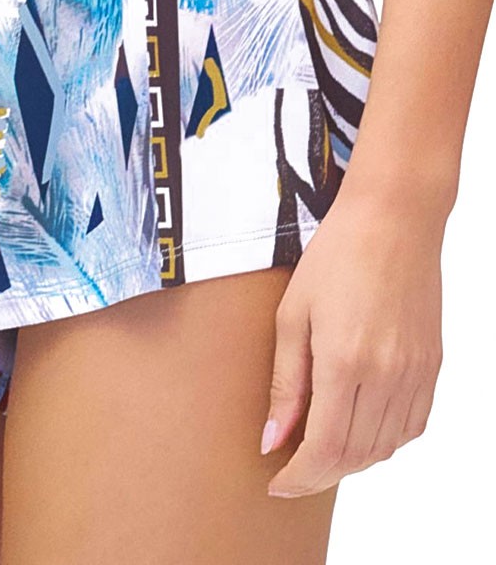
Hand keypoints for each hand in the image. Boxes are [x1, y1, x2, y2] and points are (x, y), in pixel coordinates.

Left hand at [260, 179, 445, 496]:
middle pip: (356, 455)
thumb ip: (286, 383)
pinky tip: (358, 428)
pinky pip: (412, 425)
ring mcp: (416, 372)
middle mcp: (388, 375)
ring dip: (351, 461)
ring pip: (386, 446)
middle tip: (290, 470)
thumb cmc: (333, 257)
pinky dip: (384, 441)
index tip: (276, 484)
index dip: (300, 476)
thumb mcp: (292, 314)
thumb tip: (273, 439)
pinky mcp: (433, 365)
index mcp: (346, 361)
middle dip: (320, 473)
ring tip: (318, 450)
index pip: (326, 448)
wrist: (392, 220)